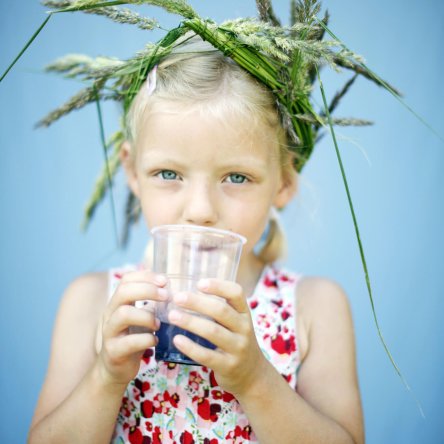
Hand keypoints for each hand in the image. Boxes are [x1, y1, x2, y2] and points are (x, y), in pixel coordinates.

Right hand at [97, 270, 167, 386]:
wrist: (115, 370)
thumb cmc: (133, 339)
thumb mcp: (141, 318)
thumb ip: (151, 303)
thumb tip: (169, 287)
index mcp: (118, 303)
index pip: (126, 280)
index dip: (146, 276)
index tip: (165, 281)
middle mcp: (110, 314)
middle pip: (123, 292)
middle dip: (147, 290)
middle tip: (166, 296)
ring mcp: (110, 333)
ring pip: (124, 314)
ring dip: (147, 316)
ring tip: (159, 324)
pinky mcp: (114, 351)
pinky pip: (130, 342)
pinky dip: (147, 340)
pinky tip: (155, 341)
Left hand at [168, 279, 267, 395]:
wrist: (252, 375)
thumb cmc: (235, 342)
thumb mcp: (236, 323)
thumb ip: (219, 310)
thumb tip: (186, 292)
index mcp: (244, 313)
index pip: (236, 293)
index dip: (218, 286)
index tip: (199, 283)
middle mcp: (244, 328)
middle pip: (221, 310)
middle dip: (197, 302)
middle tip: (177, 297)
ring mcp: (238, 348)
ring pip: (213, 331)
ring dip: (190, 322)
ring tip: (172, 316)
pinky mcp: (228, 366)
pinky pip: (207, 355)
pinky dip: (190, 347)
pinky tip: (177, 339)